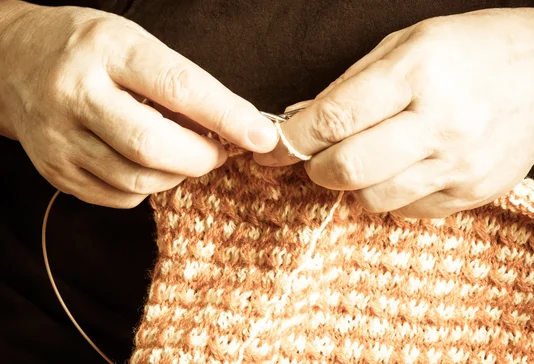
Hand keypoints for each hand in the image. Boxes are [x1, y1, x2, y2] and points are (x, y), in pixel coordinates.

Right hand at [0, 1, 277, 207]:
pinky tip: (146, 163)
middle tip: (218, 150)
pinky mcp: (56, 171)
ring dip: (178, 174)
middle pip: (154, 146)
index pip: (179, 88)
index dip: (227, 117)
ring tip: (182, 153)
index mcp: (107, 50)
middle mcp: (76, 93)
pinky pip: (120, 197)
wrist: (13, 61)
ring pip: (139, 180)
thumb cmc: (89, 49)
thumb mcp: (136, 44)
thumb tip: (233, 128)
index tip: (261, 135)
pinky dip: (148, 186)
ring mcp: (59, 138)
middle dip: (202, 157)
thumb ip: (182, 86)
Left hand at [254, 5, 533, 217]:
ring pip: (373, 198)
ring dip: (353, 184)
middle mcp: (440, 124)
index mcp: (418, 73)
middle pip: (349, 169)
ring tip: (365, 157)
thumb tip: (300, 118)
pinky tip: (402, 168)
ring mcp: (458, 165)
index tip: (275, 146)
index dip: (293, 138)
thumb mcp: (408, 44)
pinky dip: (390, 194)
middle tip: (316, 156)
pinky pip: (407, 210)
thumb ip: (350, 85)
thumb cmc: (473, 52)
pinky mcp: (471, 194)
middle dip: (316, 168)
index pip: (335, 119)